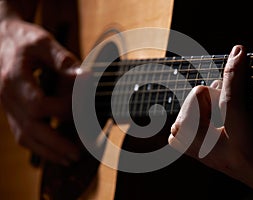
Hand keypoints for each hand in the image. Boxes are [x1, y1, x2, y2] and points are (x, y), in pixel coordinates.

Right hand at [0, 17, 80, 165]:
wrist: (1, 38)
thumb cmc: (23, 39)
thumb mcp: (42, 41)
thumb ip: (62, 59)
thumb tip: (85, 76)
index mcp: (14, 78)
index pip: (38, 105)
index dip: (62, 109)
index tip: (84, 108)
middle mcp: (7, 97)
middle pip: (30, 128)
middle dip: (55, 144)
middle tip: (77, 155)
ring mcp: (7, 106)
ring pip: (24, 136)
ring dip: (47, 151)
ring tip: (68, 159)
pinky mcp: (11, 110)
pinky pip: (21, 133)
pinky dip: (38, 145)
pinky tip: (53, 151)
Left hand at [169, 45, 252, 198]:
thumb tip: (252, 72)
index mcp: (244, 146)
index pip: (231, 100)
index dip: (234, 71)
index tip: (238, 52)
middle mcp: (219, 154)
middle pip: (192, 111)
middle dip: (209, 93)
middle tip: (227, 95)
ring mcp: (208, 160)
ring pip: (178, 126)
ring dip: (194, 108)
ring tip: (215, 108)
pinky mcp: (204, 161)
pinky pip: (177, 140)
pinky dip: (186, 123)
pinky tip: (205, 120)